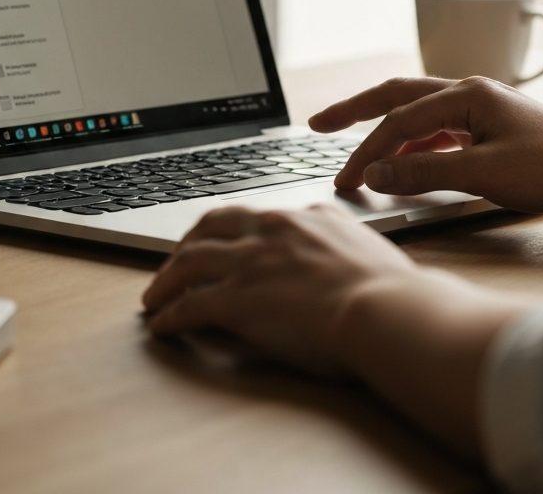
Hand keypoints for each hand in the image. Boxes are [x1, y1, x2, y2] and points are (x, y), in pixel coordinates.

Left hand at [142, 202, 418, 374]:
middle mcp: (271, 230)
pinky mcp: (236, 299)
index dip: (232, 230)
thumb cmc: (389, 290)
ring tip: (154, 297)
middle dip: (188, 242)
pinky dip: (168, 315)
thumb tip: (344, 250)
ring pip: (189, 261)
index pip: (255, 216)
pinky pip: (188, 305)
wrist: (384, 309)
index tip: (224, 243)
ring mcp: (251, 262)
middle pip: (212, 225)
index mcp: (304, 216)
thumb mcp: (366, 246)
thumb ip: (343, 241)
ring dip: (165, 279)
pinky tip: (161, 326)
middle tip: (176, 261)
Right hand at [315, 76, 542, 216]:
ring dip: (389, 137)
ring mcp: (484, 113)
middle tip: (318, 124)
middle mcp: (472, 94)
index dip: (366, 151)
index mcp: (468, 94)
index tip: (344, 179)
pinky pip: (442, 136)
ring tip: (362, 158)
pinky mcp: (495, 134)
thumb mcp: (483, 174)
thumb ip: (424, 173)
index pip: (399, 120)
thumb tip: (374, 174)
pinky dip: (418, 151)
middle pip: (400, 97)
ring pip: (421, 118)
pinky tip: (409, 169)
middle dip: (358, 111)